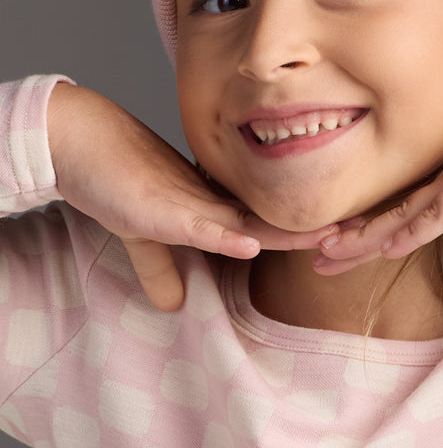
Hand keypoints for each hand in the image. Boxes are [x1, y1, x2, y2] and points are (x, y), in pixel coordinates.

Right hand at [48, 84, 331, 309]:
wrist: (73, 141)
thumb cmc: (110, 180)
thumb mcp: (140, 236)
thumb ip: (160, 267)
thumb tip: (173, 306)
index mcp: (210, 207)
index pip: (264, 225)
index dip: (300, 236)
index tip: (340, 243)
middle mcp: (209, 201)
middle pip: (271, 221)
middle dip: (314, 231)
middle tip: (364, 235)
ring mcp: (187, 201)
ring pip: (247, 220)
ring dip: (289, 233)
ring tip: (332, 237)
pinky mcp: (158, 207)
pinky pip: (196, 224)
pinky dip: (223, 236)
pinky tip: (251, 246)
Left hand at [314, 53, 442, 273]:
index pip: (408, 211)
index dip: (376, 229)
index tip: (346, 243)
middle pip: (389, 216)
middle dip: (351, 240)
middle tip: (315, 256)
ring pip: (398, 218)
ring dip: (361, 241)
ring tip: (322, 256)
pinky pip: (433, 215)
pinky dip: (407, 233)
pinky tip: (382, 250)